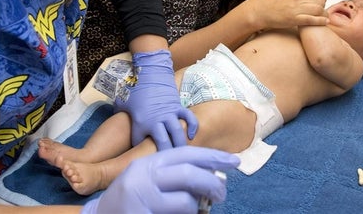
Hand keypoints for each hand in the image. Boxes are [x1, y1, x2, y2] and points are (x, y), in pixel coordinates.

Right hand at [80, 146, 239, 213]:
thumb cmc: (129, 200)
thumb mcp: (147, 179)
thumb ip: (172, 174)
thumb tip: (211, 174)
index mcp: (147, 165)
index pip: (185, 154)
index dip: (212, 156)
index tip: (233, 161)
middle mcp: (143, 178)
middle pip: (189, 174)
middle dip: (212, 183)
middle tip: (222, 194)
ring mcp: (142, 200)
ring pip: (185, 202)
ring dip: (196, 209)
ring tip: (193, 212)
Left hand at [113, 49, 197, 149]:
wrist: (150, 71)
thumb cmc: (135, 88)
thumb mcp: (123, 102)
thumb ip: (120, 114)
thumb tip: (114, 122)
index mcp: (141, 122)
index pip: (140, 142)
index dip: (139, 150)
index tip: (140, 154)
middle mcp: (156, 120)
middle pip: (163, 143)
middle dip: (165, 154)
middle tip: (167, 164)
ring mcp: (169, 113)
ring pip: (177, 133)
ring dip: (180, 145)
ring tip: (182, 155)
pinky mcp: (178, 106)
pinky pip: (189, 119)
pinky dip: (192, 127)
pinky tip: (191, 136)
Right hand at [244, 0, 327, 29]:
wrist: (257, 10)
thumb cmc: (268, 1)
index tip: (319, 1)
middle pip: (321, 0)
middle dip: (322, 6)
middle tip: (319, 11)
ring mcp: (297, 7)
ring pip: (320, 9)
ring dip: (322, 15)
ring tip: (320, 18)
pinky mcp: (295, 18)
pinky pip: (314, 19)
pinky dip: (321, 21)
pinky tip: (323, 22)